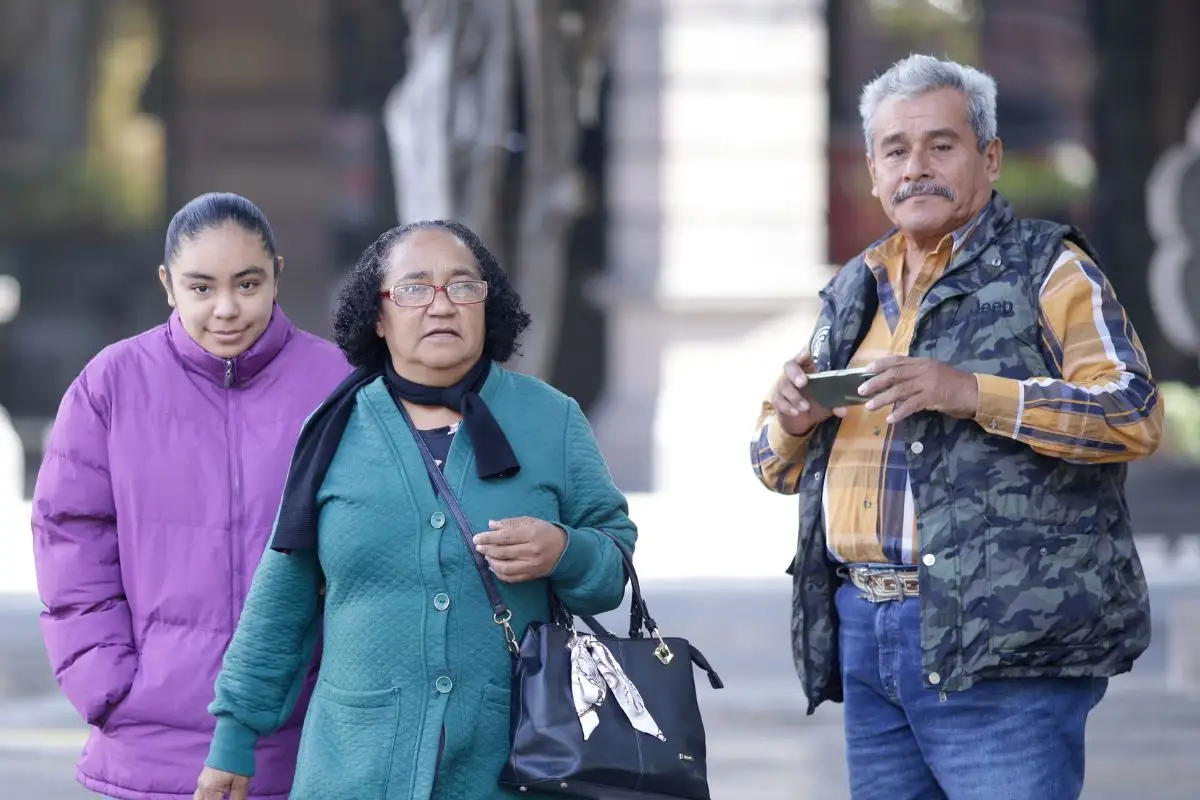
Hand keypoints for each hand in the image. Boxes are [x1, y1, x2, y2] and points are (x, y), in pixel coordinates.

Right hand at [194, 766, 249, 799]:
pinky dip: (206, 797)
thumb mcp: (241, 783)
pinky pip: (200, 792)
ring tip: (218, 797)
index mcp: (210, 790)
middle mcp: (201, 787)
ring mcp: (200, 781)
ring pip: (198, 798)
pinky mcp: (203, 776)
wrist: (232, 741)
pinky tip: (215, 796)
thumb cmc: (238, 762)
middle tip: (223, 797)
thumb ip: (237, 798)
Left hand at [473, 517, 566, 582]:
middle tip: (478, 546)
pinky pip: (511, 578)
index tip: (476, 538)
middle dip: (487, 549)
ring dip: (491, 562)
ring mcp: (531, 565)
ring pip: (505, 568)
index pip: (505, 537)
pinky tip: (493, 567)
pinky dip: (499, 574)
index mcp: (531, 534)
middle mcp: (531, 551)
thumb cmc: (545, 532)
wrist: (564, 550)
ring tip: (486, 556)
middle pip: (503, 552)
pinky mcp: (531, 576)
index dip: (488, 538)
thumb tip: (490, 524)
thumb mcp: (530, 522)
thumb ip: (510, 523)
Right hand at [770, 349, 848, 435]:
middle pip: (789, 367)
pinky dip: (787, 406)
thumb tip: (842, 410)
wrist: (803, 421)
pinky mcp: (778, 400)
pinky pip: (779, 401)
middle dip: (795, 373)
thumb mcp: (828, 404)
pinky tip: (795, 412)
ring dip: (795, 397)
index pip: (803, 358)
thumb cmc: (816, 404)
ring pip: (784, 386)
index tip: (806, 354)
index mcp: (808, 370)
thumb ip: (836, 404)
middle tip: (802, 383)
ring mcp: (783, 387)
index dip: (803, 355)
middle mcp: (793, 375)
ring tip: (805, 407)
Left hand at [859, 356, 978, 423]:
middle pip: (894, 374)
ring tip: (869, 406)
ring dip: (882, 399)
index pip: (897, 360)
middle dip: (875, 382)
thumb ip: (917, 375)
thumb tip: (895, 384)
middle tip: (861, 391)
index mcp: (923, 362)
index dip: (880, 364)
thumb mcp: (934, 373)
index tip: (866, 369)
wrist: (976, 393)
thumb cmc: (954, 385)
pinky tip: (890, 419)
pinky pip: (911, 405)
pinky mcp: (933, 397)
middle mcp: (923, 370)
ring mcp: (928, 383)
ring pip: (899, 390)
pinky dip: (899, 412)